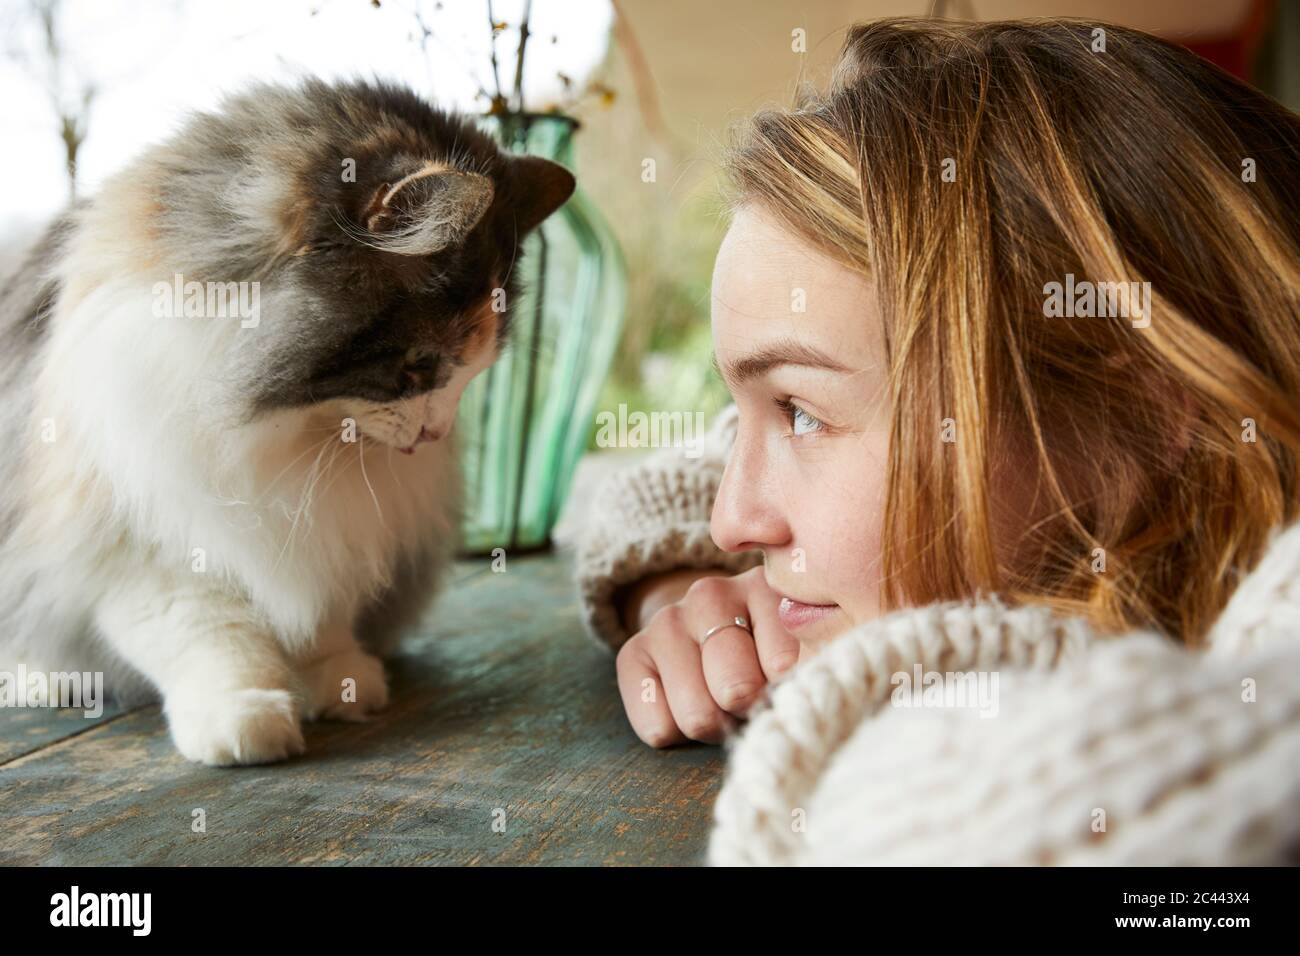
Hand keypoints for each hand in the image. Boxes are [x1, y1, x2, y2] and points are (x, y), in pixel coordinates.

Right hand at [615, 566, 799, 747]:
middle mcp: (711, 595)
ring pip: (697, 716)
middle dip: (748, 714)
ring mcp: (667, 621)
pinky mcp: (632, 652)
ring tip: (722, 707)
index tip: (787, 687)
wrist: (707, 634)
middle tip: (751, 705)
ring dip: (714, 728)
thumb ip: (811, 663)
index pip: (783, 667)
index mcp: (764, 589)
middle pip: (736, 692)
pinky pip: (656, 726)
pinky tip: (684, 707)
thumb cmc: (766, 653)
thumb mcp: (802, 650)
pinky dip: (675, 734)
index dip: (787, 695)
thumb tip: (794, 692)